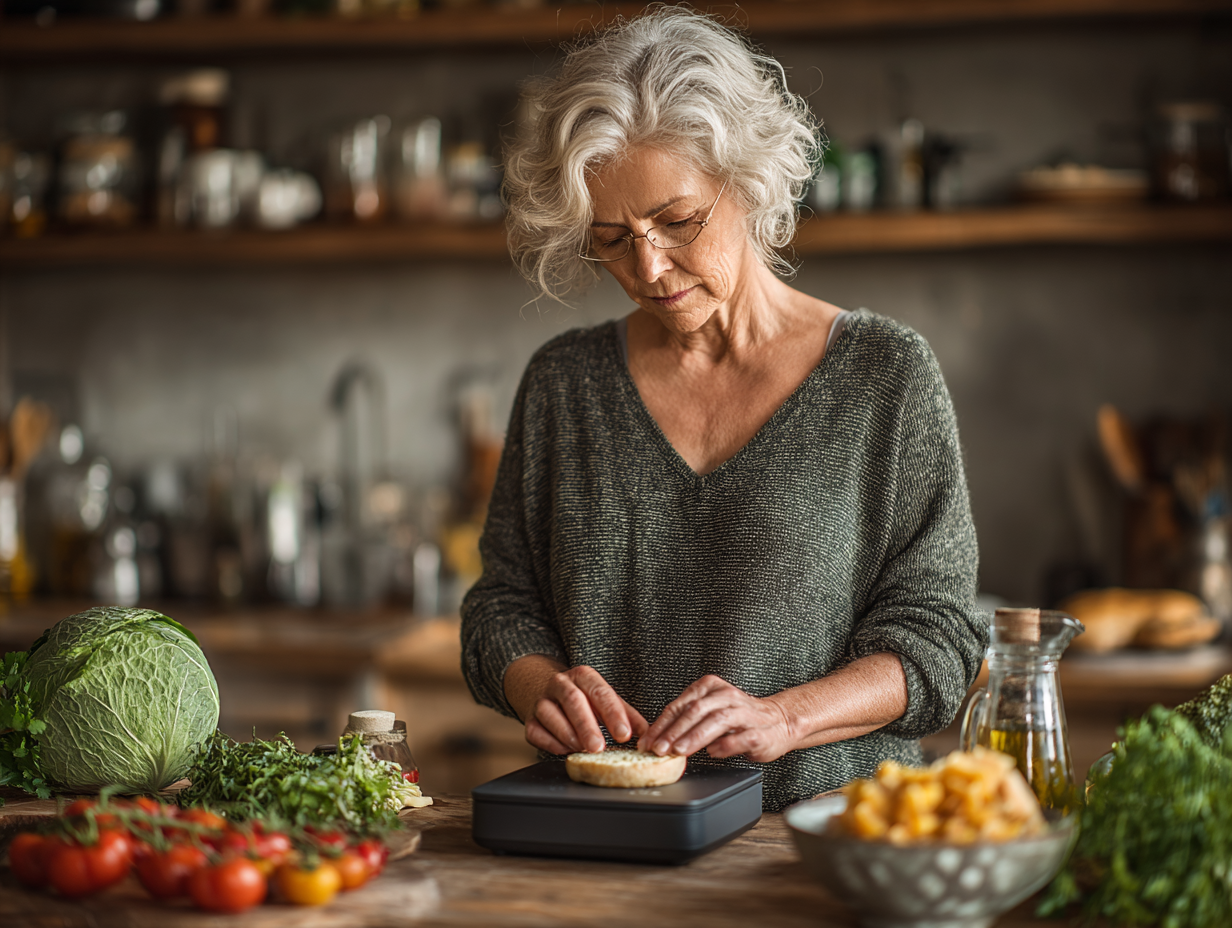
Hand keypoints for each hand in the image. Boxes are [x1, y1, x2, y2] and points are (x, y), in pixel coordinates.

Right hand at [504, 656, 647, 755]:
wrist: (545, 690)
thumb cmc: (584, 699)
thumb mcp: (606, 700)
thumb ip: (627, 715)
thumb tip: (647, 733)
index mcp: (583, 676)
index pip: (600, 692)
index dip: (613, 714)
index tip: (625, 734)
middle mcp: (560, 684)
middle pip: (573, 701)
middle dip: (587, 726)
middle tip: (599, 747)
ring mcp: (542, 701)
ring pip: (551, 715)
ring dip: (568, 735)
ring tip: (583, 749)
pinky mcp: (529, 719)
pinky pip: (536, 732)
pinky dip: (551, 743)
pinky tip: (566, 750)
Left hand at [638, 675, 793, 762]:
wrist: (780, 721)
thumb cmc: (739, 719)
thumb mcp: (709, 712)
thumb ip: (686, 721)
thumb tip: (657, 740)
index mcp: (710, 688)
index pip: (679, 705)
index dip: (661, 725)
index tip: (648, 742)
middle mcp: (726, 696)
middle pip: (695, 710)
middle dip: (673, 731)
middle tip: (659, 748)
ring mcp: (744, 713)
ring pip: (716, 720)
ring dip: (695, 736)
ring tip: (679, 750)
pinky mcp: (759, 732)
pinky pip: (740, 737)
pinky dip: (725, 745)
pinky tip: (713, 753)